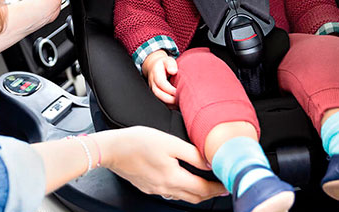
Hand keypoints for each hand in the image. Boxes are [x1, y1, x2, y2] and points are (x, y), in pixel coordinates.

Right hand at [96, 127, 225, 203]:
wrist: (111, 149)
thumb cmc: (137, 141)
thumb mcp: (169, 142)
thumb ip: (192, 153)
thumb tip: (209, 162)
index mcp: (173, 178)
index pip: (203, 189)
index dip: (218, 188)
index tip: (227, 184)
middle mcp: (165, 188)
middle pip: (194, 197)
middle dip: (210, 193)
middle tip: (221, 186)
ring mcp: (155, 189)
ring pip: (183, 196)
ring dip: (197, 192)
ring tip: (205, 183)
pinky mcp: (147, 186)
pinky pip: (170, 192)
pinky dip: (182, 189)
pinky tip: (182, 179)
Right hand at [143, 50, 177, 105]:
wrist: (153, 67)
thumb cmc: (162, 64)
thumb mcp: (167, 60)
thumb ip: (170, 64)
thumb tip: (173, 71)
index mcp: (155, 74)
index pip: (161, 83)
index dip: (169, 89)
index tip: (178, 92)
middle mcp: (152, 83)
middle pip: (158, 93)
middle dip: (169, 99)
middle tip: (180, 100)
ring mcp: (153, 89)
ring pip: (159, 99)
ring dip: (169, 103)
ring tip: (179, 104)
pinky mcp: (155, 94)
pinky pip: (160, 101)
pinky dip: (168, 105)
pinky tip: (176, 105)